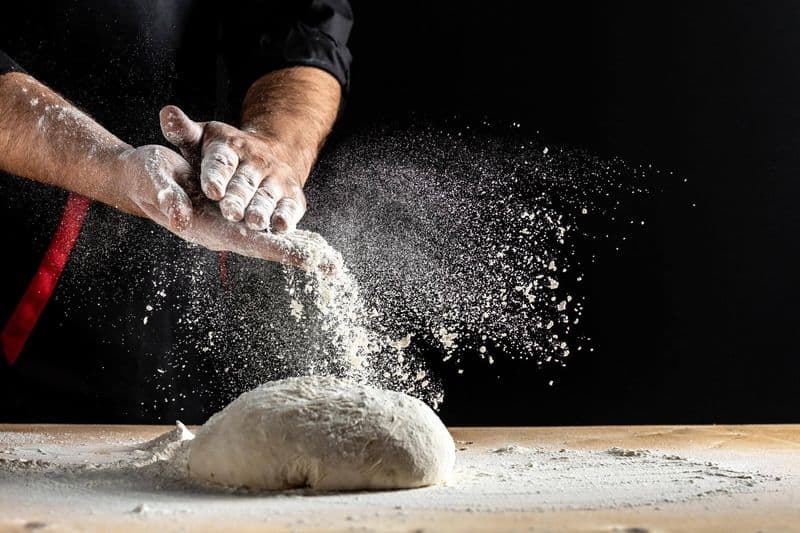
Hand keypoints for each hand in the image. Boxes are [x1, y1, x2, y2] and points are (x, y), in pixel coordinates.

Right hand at [116, 145, 339, 272]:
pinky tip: (310, 243)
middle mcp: (223, 231)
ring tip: (331, 263)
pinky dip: (289, 235)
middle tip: (333, 268)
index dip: (279, 250)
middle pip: (268, 247)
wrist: (141, 178)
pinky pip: (266, 229)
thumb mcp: (154, 180)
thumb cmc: (146, 177)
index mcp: (207, 227)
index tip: (307, 259)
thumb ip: (166, 197)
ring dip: (300, 251)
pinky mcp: (233, 217)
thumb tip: (180, 215)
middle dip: (299, 256)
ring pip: (271, 241)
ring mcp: (230, 226)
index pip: (251, 242)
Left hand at [158, 105, 306, 232]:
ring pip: (267, 197)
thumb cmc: (226, 154)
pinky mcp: (292, 196)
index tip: (212, 191)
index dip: (216, 176)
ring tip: (256, 222)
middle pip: (245, 183)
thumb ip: (183, 132)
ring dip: (262, 209)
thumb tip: (167, 113)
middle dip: (238, 198)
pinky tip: (281, 228)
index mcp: (231, 147)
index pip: (221, 162)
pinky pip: (290, 208)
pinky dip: (287, 217)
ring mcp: (276, 179)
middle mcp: (256, 162)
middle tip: (231, 212)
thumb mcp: (203, 138)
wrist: (272, 154)